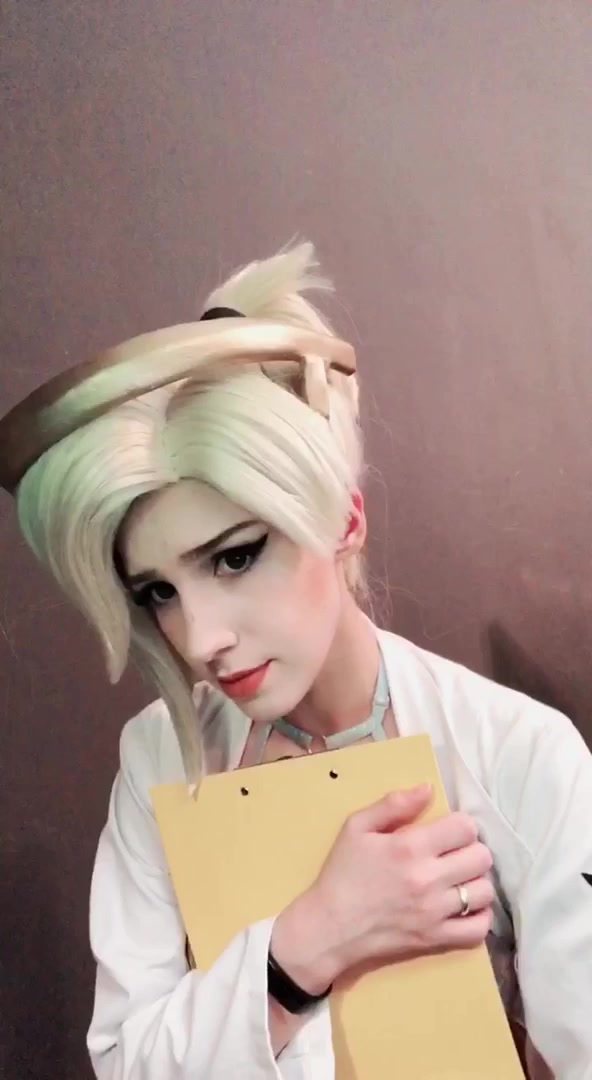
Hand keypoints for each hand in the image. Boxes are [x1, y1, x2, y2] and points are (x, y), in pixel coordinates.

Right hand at [272, 785, 492, 991]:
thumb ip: (393, 804)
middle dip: (471, 850)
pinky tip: (466, 906)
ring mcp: (435, 912)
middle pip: (481, 857)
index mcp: (409, 847)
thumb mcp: (356, 827)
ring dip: (476, 881)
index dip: (460, 825)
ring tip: (459, 879)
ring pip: (484, 892)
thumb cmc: (342, 873)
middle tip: (454, 853)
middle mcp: (428, 879)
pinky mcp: (436, 939)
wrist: (330, 927)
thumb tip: (428, 789)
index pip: (464, 828)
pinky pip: (478, 929)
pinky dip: (480, 916)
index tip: (448, 831)